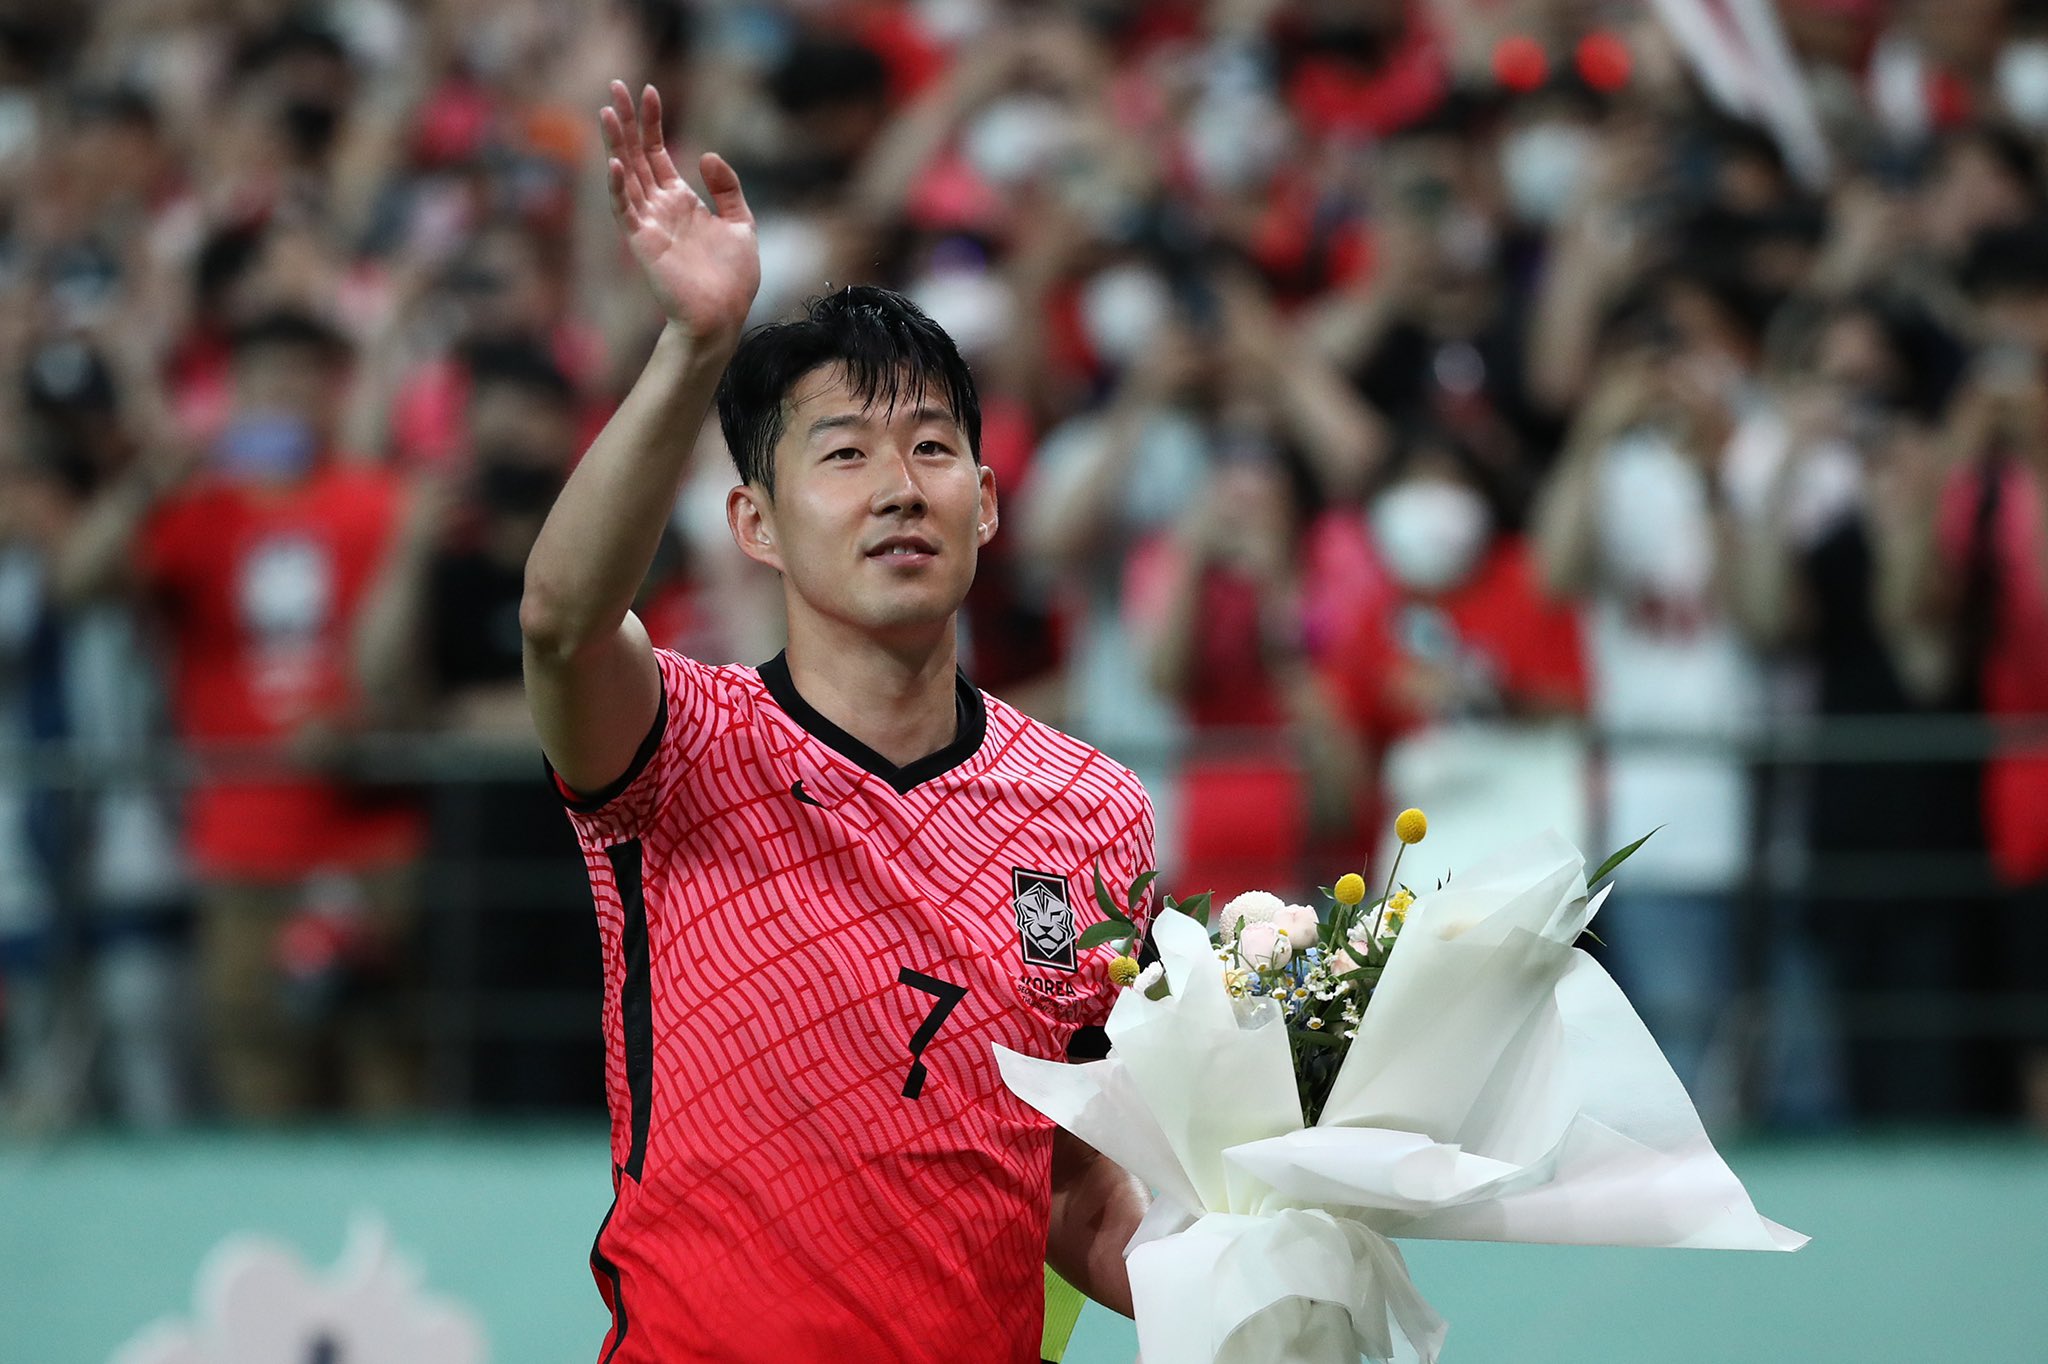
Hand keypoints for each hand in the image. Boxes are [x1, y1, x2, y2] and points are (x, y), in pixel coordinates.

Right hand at [599, 82, 759, 345]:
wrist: (725, 316)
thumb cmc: (734, 278)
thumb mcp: (742, 223)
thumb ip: (726, 188)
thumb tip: (706, 154)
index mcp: (681, 201)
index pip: (658, 153)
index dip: (653, 122)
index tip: (649, 90)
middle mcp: (659, 207)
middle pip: (637, 156)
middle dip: (627, 121)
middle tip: (615, 85)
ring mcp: (649, 223)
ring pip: (626, 176)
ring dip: (616, 145)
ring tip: (607, 112)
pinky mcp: (644, 243)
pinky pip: (626, 211)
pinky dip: (619, 188)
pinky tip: (614, 163)